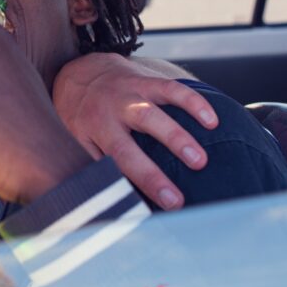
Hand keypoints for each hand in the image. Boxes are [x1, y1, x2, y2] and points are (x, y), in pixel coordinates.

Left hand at [52, 53, 218, 209]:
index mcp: (89, 134)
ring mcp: (127, 96)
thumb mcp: (74, 141)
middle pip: (127, 148)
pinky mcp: (146, 80)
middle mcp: (107, 115)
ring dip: (177, 137)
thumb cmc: (80, 116)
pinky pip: (172, 89)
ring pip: (152, 115)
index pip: (108, 167)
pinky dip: (193, 102)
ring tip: (200, 160)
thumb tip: (104, 203)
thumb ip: (90, 165)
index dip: (123, 192)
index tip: (143, 215)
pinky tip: (212, 120)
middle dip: (152, 174)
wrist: (79, 72)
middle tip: (176, 199)